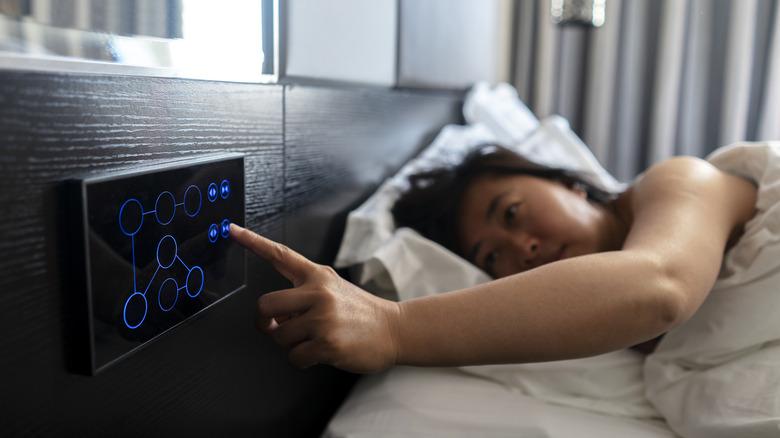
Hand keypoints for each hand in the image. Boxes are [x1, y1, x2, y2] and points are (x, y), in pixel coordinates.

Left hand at [229, 224, 400, 373]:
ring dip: (291, 344)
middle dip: (265, 323)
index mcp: (317, 276)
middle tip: (275, 327)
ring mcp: (323, 318)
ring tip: (313, 339)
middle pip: (265, 306)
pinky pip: (295, 357)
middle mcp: (318, 292)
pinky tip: (322, 352)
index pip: (280, 255)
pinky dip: (303, 359)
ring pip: (280, 336)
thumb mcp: (333, 289)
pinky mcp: (327, 343)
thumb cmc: (360, 312)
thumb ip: (302, 296)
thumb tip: (275, 317)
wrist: (394, 329)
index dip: (252, 241)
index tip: (231, 230)